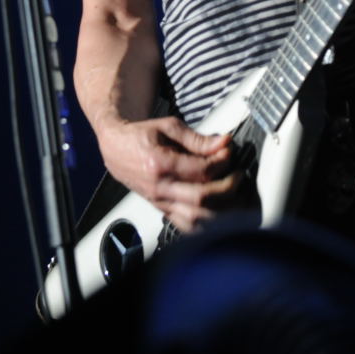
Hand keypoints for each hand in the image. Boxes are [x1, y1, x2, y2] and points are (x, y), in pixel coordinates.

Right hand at [95, 114, 241, 232]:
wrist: (115, 148)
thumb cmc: (140, 135)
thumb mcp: (168, 127)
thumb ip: (197, 138)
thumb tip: (222, 142)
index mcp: (160, 164)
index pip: (201, 170)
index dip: (222, 162)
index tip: (230, 152)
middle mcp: (160, 188)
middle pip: (202, 197)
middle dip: (227, 187)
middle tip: (239, 174)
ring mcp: (160, 202)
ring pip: (196, 218)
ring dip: (222, 211)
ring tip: (236, 196)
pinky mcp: (162, 210)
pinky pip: (187, 226)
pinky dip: (207, 225)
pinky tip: (220, 215)